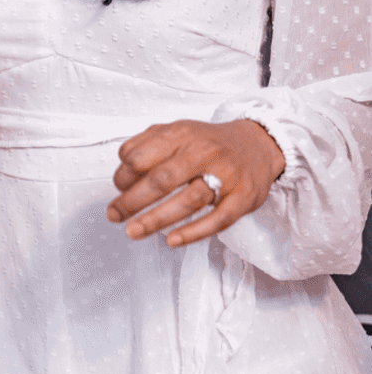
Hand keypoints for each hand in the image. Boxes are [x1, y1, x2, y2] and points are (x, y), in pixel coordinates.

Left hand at [107, 119, 285, 246]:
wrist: (258, 145)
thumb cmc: (207, 144)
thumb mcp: (175, 132)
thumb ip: (145, 147)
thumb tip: (121, 175)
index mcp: (181, 135)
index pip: (141, 156)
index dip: (123, 176)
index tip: (118, 188)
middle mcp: (203, 153)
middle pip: (162, 180)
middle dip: (133, 201)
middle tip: (115, 215)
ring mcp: (226, 176)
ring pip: (189, 200)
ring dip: (156, 219)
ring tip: (133, 231)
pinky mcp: (244, 198)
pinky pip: (218, 219)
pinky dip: (193, 232)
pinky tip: (171, 240)